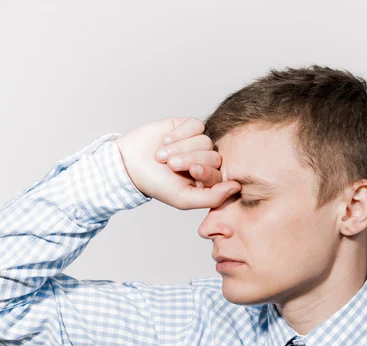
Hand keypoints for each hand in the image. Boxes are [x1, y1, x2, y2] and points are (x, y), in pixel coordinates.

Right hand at [115, 117, 241, 209]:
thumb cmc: (156, 184)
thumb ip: (212, 198)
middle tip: (170, 164)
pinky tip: (166, 140)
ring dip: (180, 147)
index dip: (206, 171)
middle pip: (213, 155)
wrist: (129, 163)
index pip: (219, 174)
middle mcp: (204, 161)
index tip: (191, 171)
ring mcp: (197, 142)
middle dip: (189, 159)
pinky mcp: (187, 126)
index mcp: (206, 180)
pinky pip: (196, 125)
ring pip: (204, 140)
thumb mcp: (183, 199)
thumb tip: (237, 187)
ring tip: (162, 154)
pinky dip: (180, 133)